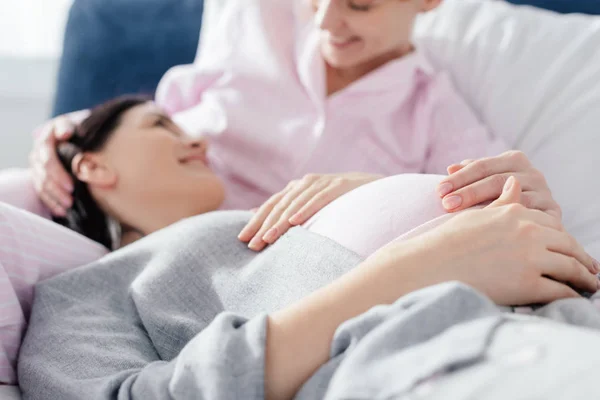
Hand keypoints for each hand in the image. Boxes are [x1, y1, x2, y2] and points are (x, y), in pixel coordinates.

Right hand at [29, 113, 82, 215]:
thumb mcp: (70, 124)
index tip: (71, 186)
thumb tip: (64, 133)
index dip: (58, 174)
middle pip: (44, 176)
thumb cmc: (72, 129)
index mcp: (44, 142)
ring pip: (41, 186)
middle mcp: (37, 156)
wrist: (68, 133)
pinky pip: (41, 192)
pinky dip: (51, 203)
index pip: (48, 160)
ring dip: (54, 199)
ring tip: (67, 208)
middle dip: (57, 190)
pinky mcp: (39, 177)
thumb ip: (66, 126)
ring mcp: (36, 168)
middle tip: (70, 201)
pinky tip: (60, 212)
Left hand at [239, 173, 382, 250]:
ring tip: (269, 238)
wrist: (375, 188)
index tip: (243, 240)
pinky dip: (305, 209)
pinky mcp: (338, 185)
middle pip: (279, 204)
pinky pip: (318, 198)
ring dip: (280, 221)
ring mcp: (322, 182)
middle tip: (253, 245)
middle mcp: (305, 182)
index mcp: (297, 188)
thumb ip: (285, 207)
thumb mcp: (310, 204)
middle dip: (264, 225)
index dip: (255, 221)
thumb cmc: (340, 201)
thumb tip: (255, 213)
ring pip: (295, 203)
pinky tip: (295, 221)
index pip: (271, 205)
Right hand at [381, 176, 597, 305]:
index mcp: (515, 213)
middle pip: (566, 244)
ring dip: (584, 277)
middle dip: (582, 257)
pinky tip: (574, 300)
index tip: (571, 249)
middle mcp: (527, 231)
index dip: (563, 238)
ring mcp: (530, 257)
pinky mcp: (528, 283)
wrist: (429, 266)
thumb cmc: (446, 242)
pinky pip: (560, 291)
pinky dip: (571, 296)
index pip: (550, 224)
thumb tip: (514, 183)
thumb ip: (501, 202)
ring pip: (570, 267)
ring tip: (591, 285)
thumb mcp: (475, 216)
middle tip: (592, 269)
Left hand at [436, 150, 561, 218]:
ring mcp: (545, 193)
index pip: (482, 166)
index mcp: (514, 160)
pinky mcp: (553, 215)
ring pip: (512, 199)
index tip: (438, 191)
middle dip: (468, 192)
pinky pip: (529, 218)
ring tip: (462, 219)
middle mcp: (532, 173)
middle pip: (496, 180)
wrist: (532, 228)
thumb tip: (450, 168)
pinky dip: (509, 223)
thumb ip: (469, 175)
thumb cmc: (498, 202)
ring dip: (486, 209)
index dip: (459, 178)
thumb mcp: (483, 185)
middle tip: (445, 205)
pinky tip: (489, 231)